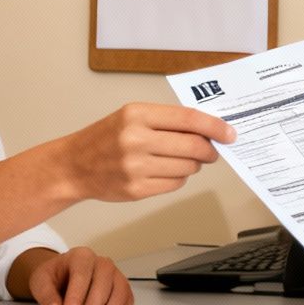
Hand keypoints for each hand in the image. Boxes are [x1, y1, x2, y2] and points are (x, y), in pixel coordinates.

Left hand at [19, 246, 133, 304]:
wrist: (64, 276)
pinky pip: (128, 299)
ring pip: (120, 290)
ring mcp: (115, 275)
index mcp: (81, 256)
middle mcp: (101, 263)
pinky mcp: (122, 288)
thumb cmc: (55, 277)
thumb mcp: (40, 282)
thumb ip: (45, 296)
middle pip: (104, 281)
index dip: (76, 297)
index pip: (82, 274)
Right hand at [68, 102, 234, 201]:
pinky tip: (165, 171)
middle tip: (212, 151)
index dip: (215, 127)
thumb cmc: (105, 138)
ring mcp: (135, 167)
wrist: (74, 166)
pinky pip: (174, 184)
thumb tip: (208, 130)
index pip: (189, 119)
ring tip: (180, 159)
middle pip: (193, 146)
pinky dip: (177, 178)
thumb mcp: (132, 116)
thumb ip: (167, 120)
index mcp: (137, 115)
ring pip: (187, 168)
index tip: (229, 134)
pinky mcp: (136, 189)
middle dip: (209, 151)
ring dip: (192, 165)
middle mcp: (136, 139)